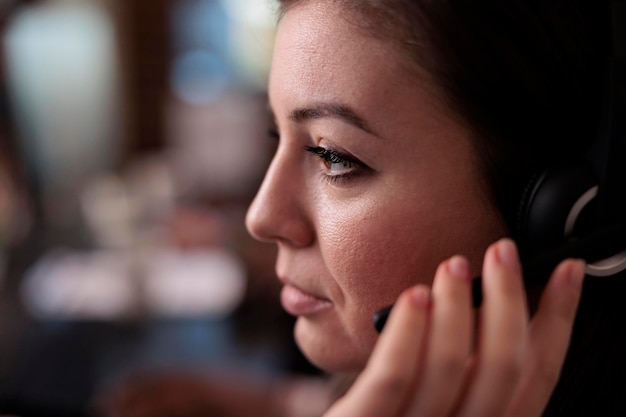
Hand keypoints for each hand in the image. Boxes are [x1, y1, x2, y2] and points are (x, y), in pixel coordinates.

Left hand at [324, 238, 584, 416]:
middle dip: (510, 300)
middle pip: (503, 367)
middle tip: (501, 252)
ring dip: (457, 306)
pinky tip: (415, 294)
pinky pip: (393, 377)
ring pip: (451, 367)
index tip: (565, 271)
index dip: (558, 320)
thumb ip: (468, 375)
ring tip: (453, 266)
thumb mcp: (441, 403)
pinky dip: (408, 331)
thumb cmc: (394, 415)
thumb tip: (490, 307)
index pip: (536, 377)